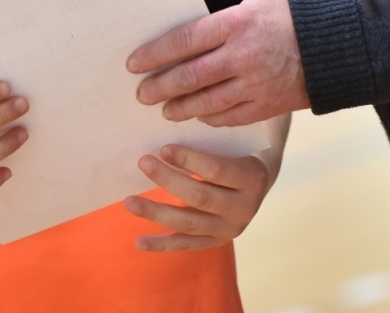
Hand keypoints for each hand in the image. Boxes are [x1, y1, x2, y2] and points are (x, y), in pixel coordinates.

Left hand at [125, 144, 274, 250]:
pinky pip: (186, 244)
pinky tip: (139, 241)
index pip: (216, 170)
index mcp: (252, 178)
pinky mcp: (217, 241)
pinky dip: (161, 244)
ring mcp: (230, 229)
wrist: (260, 182)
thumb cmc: (240, 154)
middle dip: (168, 180)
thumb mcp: (235, 145)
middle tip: (143, 162)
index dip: (188, 160)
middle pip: (200, 196)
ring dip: (156, 212)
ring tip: (129, 202)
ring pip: (189, 223)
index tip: (163, 149)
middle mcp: (244, 208)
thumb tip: (165, 147)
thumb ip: (209, 146)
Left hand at [127, 0, 308, 125]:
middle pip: (189, 76)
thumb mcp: (251, 7)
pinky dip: (210, 118)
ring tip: (166, 109)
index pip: (183, 40)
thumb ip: (219, 25)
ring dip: (180, 107)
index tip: (134, 64)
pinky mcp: (268, 105)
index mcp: (235, 23)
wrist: (333, 43)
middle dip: (159, 87)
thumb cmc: (286, 18)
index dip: (154, 54)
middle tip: (142, 94)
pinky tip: (199, 116)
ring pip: (206, 102)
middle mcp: (242, 54)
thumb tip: (183, 42)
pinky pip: (230, 117)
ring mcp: (256, 83)